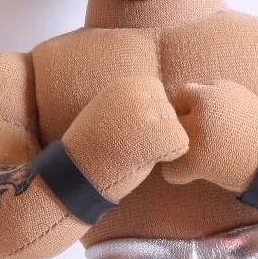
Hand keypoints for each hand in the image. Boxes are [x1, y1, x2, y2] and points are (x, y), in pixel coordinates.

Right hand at [64, 77, 188, 200]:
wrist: (76, 173)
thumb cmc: (92, 148)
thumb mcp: (108, 110)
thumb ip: (133, 103)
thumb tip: (158, 105)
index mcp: (125, 84)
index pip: (159, 95)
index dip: (151, 118)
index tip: (131, 132)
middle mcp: (137, 92)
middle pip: (170, 111)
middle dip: (159, 130)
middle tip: (134, 145)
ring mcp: (147, 113)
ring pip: (178, 127)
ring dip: (164, 144)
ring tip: (137, 153)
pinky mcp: (157, 134)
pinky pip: (181, 145)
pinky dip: (169, 157)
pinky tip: (146, 161)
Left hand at [161, 80, 257, 192]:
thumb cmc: (257, 133)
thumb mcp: (239, 100)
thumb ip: (211, 97)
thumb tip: (174, 101)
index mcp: (215, 90)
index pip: (183, 94)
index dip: (189, 111)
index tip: (203, 126)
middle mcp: (204, 106)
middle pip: (171, 117)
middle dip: (182, 129)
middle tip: (201, 144)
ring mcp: (198, 133)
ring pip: (168, 141)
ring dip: (178, 150)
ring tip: (198, 157)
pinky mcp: (197, 160)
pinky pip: (170, 170)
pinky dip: (180, 175)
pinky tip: (195, 174)